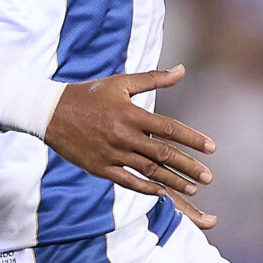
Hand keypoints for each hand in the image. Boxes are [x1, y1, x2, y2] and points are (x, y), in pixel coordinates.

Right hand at [43, 64, 215, 229]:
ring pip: (149, 171)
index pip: (169, 129)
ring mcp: (111, 154)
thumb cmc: (89, 94)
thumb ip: (154, 78)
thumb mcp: (121, 83)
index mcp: (131, 114)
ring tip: (193, 189)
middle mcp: (123, 135)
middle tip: (209, 177)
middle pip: (163, 154)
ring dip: (173, 181)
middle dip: (189, 167)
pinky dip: (146, 188)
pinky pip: (127, 181)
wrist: (50, 112)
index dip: (192, 139)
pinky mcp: (99, 167)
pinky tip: (162, 193)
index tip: (211, 148)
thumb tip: (182, 70)